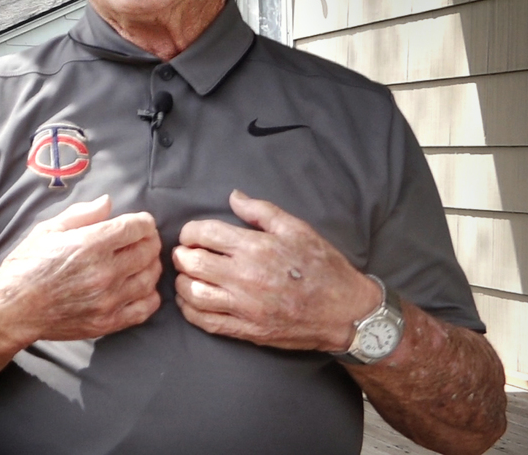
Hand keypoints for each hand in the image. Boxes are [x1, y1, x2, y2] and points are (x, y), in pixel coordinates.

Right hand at [0, 195, 162, 345]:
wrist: (13, 308)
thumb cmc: (27, 265)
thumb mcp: (49, 230)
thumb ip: (82, 214)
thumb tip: (108, 202)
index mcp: (90, 244)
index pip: (136, 227)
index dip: (143, 221)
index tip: (140, 222)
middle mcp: (104, 272)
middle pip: (148, 251)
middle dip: (149, 240)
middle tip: (142, 239)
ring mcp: (108, 300)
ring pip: (150, 278)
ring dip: (151, 266)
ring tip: (142, 261)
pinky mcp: (107, 322)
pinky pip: (144, 309)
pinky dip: (149, 295)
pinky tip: (140, 287)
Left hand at [171, 190, 379, 350]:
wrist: (346, 313)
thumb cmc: (324, 267)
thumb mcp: (297, 229)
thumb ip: (261, 212)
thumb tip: (233, 197)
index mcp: (256, 248)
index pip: (204, 234)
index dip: (189, 232)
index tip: (191, 235)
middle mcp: (245, 277)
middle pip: (192, 263)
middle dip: (181, 255)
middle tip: (184, 253)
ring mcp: (244, 307)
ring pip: (193, 294)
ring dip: (182, 282)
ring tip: (186, 275)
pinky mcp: (247, 330)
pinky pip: (206, 322)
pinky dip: (189, 311)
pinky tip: (190, 301)